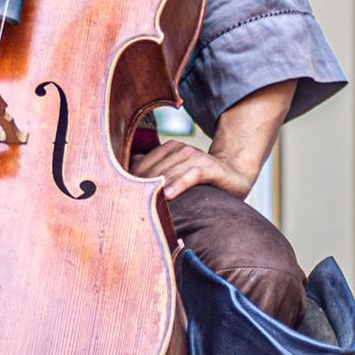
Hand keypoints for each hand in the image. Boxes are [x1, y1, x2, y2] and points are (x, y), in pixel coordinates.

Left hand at [130, 140, 256, 200]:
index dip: (131, 180)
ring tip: (144, 201)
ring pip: (170, 171)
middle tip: (128, 205)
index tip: (120, 196)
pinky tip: (170, 195)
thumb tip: (128, 170)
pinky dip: (180, 184)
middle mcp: (180, 149)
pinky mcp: (208, 167)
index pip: (143, 164)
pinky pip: (191, 175)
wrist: (234, 172)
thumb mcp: (177, 172)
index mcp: (169, 149)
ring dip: (157, 186)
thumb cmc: (200, 177)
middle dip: (141, 186)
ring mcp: (195, 156)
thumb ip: (155, 169)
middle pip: (154, 169)